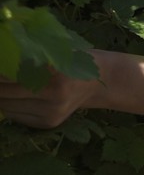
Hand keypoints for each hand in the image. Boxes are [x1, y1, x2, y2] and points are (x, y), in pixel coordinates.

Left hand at [0, 49, 143, 126]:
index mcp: (57, 71)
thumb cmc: (76, 59)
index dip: (0, 71)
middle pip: (4, 92)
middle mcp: (55, 95)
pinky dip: (9, 104)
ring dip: (0, 95)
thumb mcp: (58, 51)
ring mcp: (51, 112)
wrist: (102, 82)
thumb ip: (31, 54)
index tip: (0, 63)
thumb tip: (2, 58)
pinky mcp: (48, 123)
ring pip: (6, 106)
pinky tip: (14, 95)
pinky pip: (15, 115)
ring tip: (4, 85)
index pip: (11, 74)